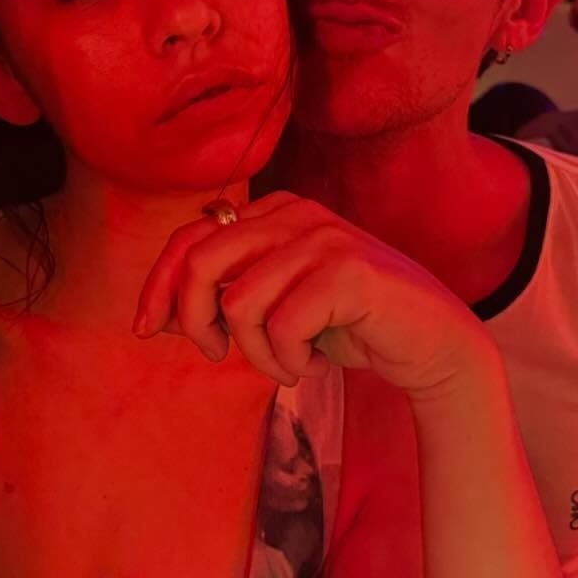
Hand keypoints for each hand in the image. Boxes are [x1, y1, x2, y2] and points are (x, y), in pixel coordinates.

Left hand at [134, 192, 494, 395]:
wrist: (431, 343)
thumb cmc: (349, 325)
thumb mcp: (278, 303)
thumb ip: (227, 294)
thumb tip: (157, 314)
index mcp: (274, 213)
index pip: (190, 236)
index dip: (159, 284)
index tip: (146, 328)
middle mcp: (295, 214)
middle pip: (200, 261)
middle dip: (192, 319)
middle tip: (216, 354)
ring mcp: (323, 238)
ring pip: (237, 301)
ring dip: (253, 352)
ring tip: (283, 363)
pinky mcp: (346, 271)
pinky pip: (279, 326)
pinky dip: (284, 360)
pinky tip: (308, 364)